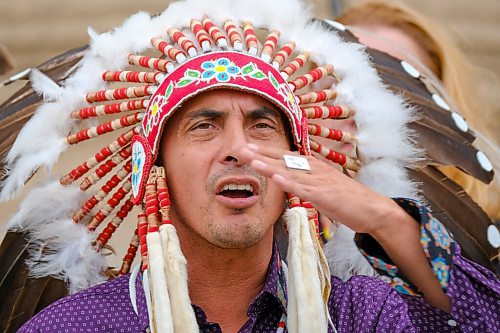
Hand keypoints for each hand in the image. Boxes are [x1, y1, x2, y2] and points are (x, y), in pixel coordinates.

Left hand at [239, 143, 404, 236]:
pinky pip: (303, 188)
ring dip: (270, 166)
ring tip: (251, 161)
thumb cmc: (348, 198)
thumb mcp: (325, 185)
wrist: (372, 209)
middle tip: (242, 149)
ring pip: (290, 172)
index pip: (287, 156)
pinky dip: (288, 183)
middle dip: (262, 154)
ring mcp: (319, 182)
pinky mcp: (324, 196)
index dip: (267, 152)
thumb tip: (292, 178)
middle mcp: (315, 169)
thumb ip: (308, 181)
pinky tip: (276, 178)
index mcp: (315, 166)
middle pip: (284, 160)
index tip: (250, 147)